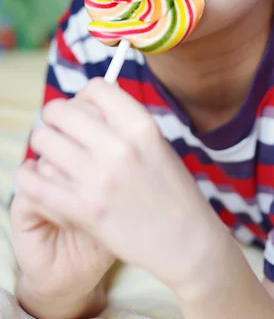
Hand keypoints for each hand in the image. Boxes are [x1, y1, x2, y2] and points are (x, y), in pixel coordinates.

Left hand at [15, 79, 226, 295]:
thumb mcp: (157, 144)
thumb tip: (89, 99)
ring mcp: (101, 179)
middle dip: (56, 119)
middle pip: (61, 110)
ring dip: (45, 147)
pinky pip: (35, 182)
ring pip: (43, 140)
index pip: (96, 88)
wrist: (186, 241)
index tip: (84, 112)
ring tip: (56, 159)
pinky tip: (41, 181)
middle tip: (61, 134)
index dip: (84, 97)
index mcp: (142, 126)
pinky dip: (31, 178)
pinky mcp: (85, 211)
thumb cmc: (173, 191)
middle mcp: (120, 147)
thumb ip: (124, 121)